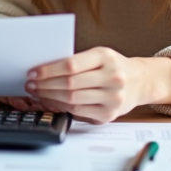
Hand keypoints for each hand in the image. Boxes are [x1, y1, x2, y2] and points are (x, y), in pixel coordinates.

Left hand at [22, 47, 170, 123]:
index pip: (71, 65)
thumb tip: (43, 70)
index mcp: (106, 57)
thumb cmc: (113, 66)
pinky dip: (61, 107)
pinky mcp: (108, 114)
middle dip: (45, 85)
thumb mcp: (99, 56)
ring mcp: (112, 98)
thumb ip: (76, 61)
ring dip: (49, 96)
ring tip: (37, 93)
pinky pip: (78, 112)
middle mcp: (112, 78)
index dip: (48, 70)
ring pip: (72, 99)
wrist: (140, 82)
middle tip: (30, 84)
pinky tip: (51, 101)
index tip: (33, 72)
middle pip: (69, 84)